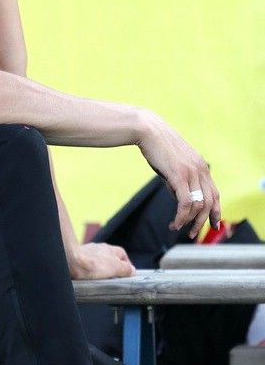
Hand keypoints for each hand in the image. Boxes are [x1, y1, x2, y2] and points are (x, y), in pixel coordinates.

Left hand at [69, 242, 134, 279]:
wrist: (71, 263)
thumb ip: (126, 269)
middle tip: (113, 279)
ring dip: (100, 270)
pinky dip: (89, 271)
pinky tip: (88, 278)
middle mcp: (98, 248)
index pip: (122, 255)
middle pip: (110, 258)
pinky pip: (87, 265)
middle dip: (112, 268)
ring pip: (98, 261)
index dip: (126, 265)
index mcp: (110, 249)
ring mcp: (87, 252)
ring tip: (100, 280)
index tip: (126, 275)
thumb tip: (132, 271)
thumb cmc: (93, 265)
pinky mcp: (77, 258)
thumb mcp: (116, 268)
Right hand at [137, 112, 220, 238]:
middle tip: (193, 234)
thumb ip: (180, 178)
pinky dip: (181, 217)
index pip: (215, 193)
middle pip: (210, 202)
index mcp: (201, 166)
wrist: (148, 130)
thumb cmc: (156, 146)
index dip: (216, 211)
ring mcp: (191, 172)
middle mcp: (201, 169)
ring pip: (198, 205)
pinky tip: (173, 222)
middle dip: (203, 221)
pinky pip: (186, 203)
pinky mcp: (179, 175)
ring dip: (189, 222)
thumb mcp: (174, 164)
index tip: (213, 224)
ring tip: (177, 228)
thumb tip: (179, 197)